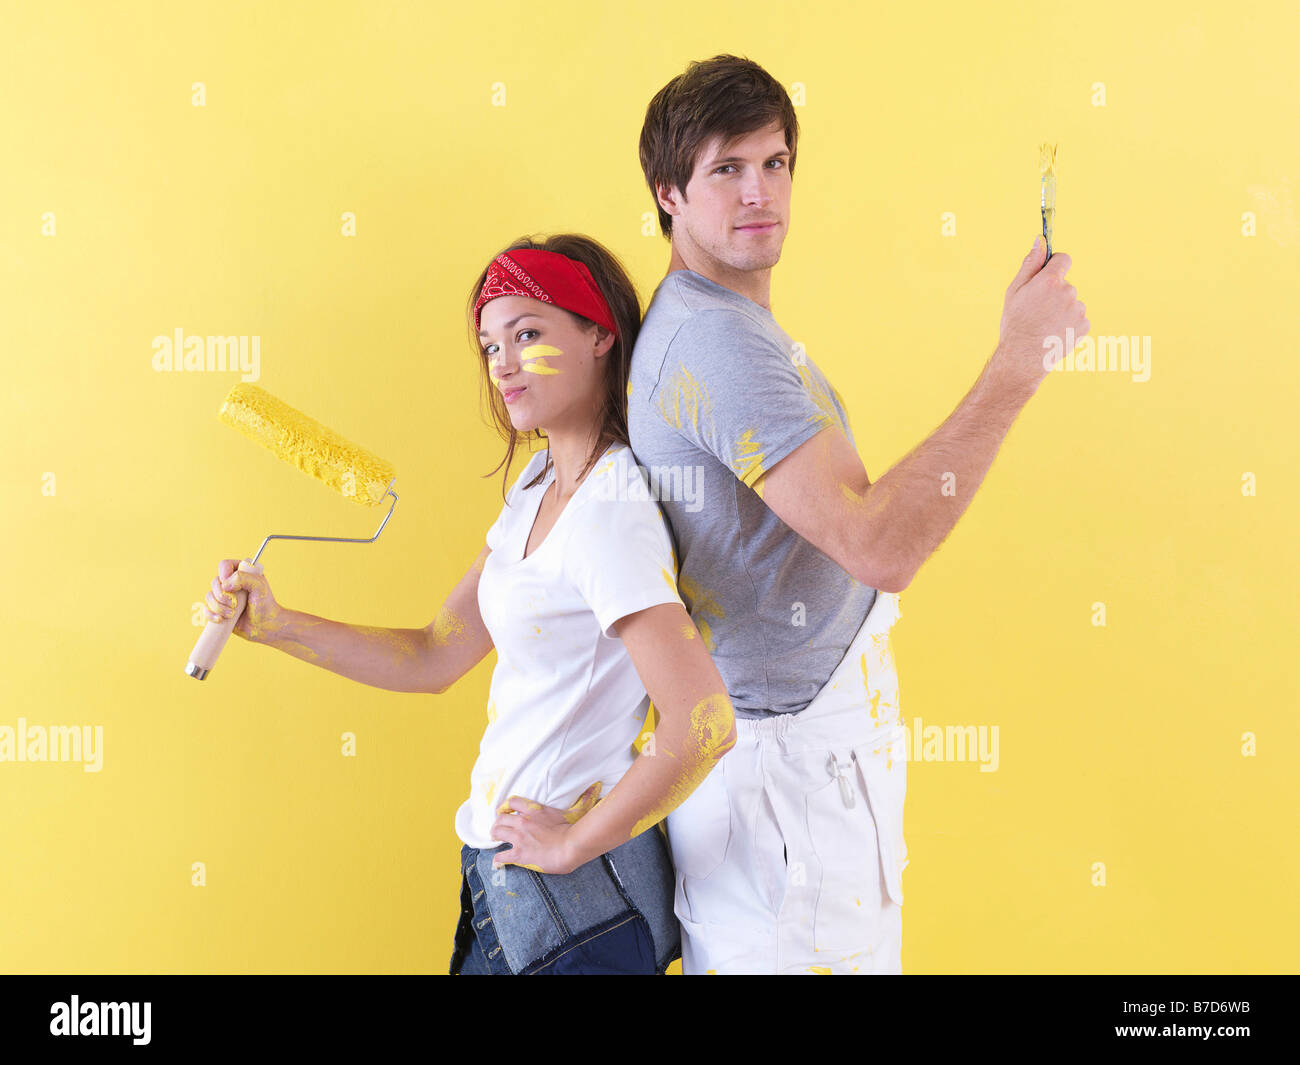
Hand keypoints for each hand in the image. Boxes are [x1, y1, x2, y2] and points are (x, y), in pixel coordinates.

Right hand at [202, 558, 282, 642]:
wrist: (264, 626)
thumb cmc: (265, 605)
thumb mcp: (259, 586)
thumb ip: (243, 578)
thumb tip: (224, 584)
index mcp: (241, 572)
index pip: (225, 565)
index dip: (224, 573)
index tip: (229, 585)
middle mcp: (231, 583)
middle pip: (214, 582)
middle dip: (222, 595)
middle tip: (235, 604)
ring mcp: (224, 597)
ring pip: (209, 596)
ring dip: (218, 607)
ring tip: (232, 614)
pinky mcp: (219, 610)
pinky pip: (206, 609)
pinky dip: (211, 615)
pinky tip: (221, 619)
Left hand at [489, 782, 602, 874]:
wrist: (571, 846)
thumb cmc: (574, 830)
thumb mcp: (577, 810)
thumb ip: (584, 798)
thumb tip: (596, 786)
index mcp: (534, 810)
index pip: (512, 802)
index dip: (507, 806)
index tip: (506, 811)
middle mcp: (523, 821)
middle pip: (501, 818)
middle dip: (498, 822)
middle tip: (499, 828)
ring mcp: (519, 837)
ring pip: (497, 832)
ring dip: (496, 836)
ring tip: (496, 840)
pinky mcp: (519, 853)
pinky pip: (501, 856)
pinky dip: (498, 859)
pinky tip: (498, 862)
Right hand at [991, 235, 1089, 398]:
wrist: (1023, 357)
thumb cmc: (1015, 323)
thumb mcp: (1015, 290)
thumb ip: (1030, 263)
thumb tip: (1040, 240)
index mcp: (1051, 280)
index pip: (1063, 259)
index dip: (1054, 266)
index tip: (1046, 277)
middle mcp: (1068, 292)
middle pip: (1065, 283)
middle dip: (1054, 293)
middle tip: (1037, 310)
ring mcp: (1078, 309)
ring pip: (1071, 302)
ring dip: (1061, 309)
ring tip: (1044, 324)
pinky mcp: (1084, 325)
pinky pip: (1078, 318)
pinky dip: (1068, 323)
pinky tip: (1053, 332)